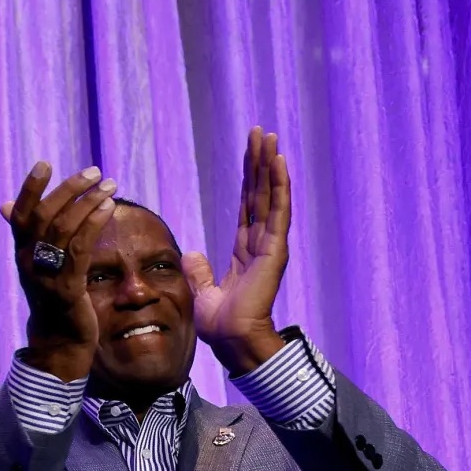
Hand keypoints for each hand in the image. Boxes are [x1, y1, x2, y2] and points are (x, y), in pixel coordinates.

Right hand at [1, 162, 119, 379]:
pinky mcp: (67, 288)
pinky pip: (80, 248)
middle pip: (45, 216)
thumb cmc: (52, 298)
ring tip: (109, 185)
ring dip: (89, 201)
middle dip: (69, 189)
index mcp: (21, 254)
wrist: (59, 342)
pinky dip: (95, 224)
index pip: (20, 214)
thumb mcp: (36, 265)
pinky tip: (109, 208)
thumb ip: (26, 235)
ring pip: (65, 228)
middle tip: (94, 171)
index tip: (44, 163)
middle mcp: (29, 262)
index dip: (30, 188)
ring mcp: (47, 276)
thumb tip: (6, 206)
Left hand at [184, 126, 290, 372]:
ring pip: (271, 196)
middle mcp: (260, 242)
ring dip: (270, 165)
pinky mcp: (275, 249)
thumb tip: (191, 253)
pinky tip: (279, 161)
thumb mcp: (202, 291)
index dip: (249, 178)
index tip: (250, 152)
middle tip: (260, 132)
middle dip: (260, 162)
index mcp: (244, 250)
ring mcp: (270, 244)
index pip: (248, 205)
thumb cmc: (220, 323)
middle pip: (261, 193)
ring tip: (269, 137)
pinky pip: (278, 211)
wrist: (231, 339)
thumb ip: (199, 271)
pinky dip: (279, 185)